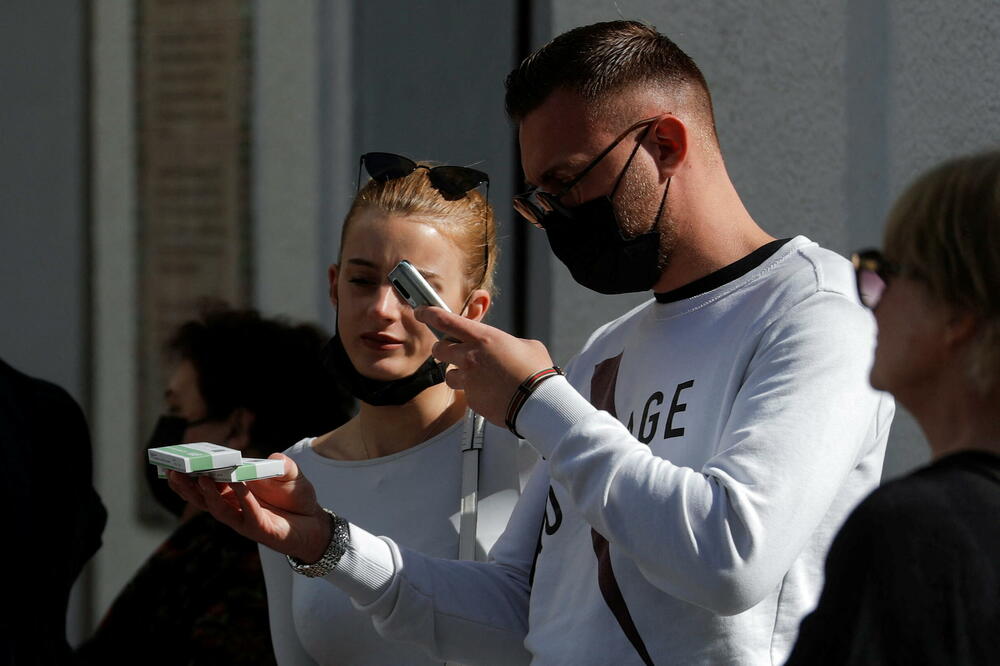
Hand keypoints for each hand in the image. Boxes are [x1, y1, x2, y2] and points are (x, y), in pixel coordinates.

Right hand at [167, 453, 331, 562]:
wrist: (315, 523)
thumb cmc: (296, 496)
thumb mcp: (289, 473)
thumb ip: (280, 463)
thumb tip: (271, 457)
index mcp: (232, 491)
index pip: (205, 483)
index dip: (188, 474)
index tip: (171, 461)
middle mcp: (233, 506)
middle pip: (202, 498)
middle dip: (186, 485)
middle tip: (172, 470)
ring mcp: (244, 519)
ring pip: (218, 508)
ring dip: (208, 493)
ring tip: (200, 477)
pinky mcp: (260, 529)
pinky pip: (247, 513)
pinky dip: (242, 498)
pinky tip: (238, 485)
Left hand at [415, 306, 554, 425]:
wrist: (538, 402)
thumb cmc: (536, 372)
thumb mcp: (526, 345)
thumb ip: (506, 343)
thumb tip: (505, 347)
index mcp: (483, 338)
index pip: (445, 321)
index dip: (429, 314)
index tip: (422, 312)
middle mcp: (470, 357)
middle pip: (438, 349)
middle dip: (442, 349)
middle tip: (451, 351)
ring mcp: (468, 380)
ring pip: (448, 375)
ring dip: (458, 374)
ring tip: (478, 377)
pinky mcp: (471, 399)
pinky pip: (465, 393)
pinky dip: (474, 392)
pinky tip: (491, 393)